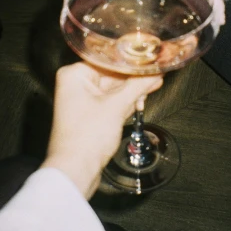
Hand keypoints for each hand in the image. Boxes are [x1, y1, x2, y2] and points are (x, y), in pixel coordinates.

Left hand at [41, 62, 162, 198]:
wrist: (75, 170)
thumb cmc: (86, 138)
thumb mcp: (117, 107)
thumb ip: (137, 86)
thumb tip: (154, 72)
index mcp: (74, 75)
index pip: (107, 60)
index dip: (130, 62)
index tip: (149, 60)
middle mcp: (75, 84)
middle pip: (111, 75)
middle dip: (133, 79)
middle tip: (155, 75)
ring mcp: (81, 100)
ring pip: (112, 89)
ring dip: (131, 92)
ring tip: (152, 87)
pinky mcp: (88, 115)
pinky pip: (109, 102)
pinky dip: (124, 103)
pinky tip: (139, 101)